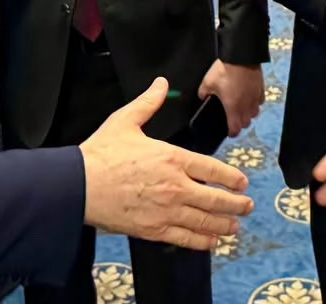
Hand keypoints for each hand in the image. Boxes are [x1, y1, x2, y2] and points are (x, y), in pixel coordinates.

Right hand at [80, 77, 253, 249]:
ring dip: (224, 224)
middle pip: (215, 198)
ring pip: (204, 220)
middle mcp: (176, 186)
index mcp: (172, 158)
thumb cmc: (101, 154)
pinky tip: (211, 242)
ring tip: (235, 225)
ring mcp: (166, 210)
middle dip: (236, 204)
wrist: (77, 186)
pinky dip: (202, 241)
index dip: (231, 178)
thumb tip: (161, 83)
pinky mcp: (153, 229)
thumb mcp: (125, 120)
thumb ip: (148, 102)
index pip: (213, 169)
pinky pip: (185, 238)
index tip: (242, 183)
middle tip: (247, 206)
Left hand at [199, 61, 263, 135]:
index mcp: (232, 108)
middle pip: (246, 123)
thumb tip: (202, 97)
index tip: (228, 132)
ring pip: (255, 113)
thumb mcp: (207, 82)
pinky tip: (250, 97)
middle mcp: (246, 106)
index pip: (235, 129)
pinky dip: (255, 103)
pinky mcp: (261, 89)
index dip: (231, 133)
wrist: (241, 57)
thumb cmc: (224, 71)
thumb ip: (203, 93)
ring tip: (242, 109)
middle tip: (233, 119)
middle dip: (240, 124)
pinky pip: (260, 102)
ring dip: (248, 114)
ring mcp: (255, 98)